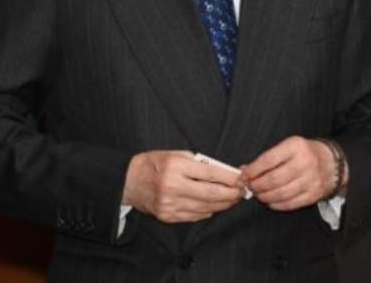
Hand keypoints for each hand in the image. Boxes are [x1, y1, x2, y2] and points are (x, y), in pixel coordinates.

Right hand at [122, 150, 244, 223]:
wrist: (128, 181)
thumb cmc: (153, 164)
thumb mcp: (175, 154)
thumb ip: (198, 163)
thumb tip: (223, 172)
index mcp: (175, 166)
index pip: (210, 173)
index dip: (229, 177)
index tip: (241, 178)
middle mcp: (172, 186)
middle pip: (211, 193)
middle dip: (231, 193)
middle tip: (241, 192)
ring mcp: (170, 204)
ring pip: (206, 207)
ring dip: (223, 204)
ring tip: (232, 199)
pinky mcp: (168, 216)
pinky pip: (195, 216)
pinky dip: (208, 210)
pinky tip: (214, 205)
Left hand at [242, 136, 343, 210]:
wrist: (333, 162)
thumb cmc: (306, 153)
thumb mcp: (289, 146)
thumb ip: (268, 157)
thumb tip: (245, 170)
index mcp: (296, 146)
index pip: (268, 160)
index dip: (252, 170)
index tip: (243, 175)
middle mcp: (304, 163)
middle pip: (273, 179)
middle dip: (257, 185)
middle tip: (250, 186)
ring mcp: (311, 180)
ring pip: (281, 193)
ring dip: (265, 196)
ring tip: (258, 194)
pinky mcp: (314, 194)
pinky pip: (291, 203)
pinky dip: (277, 204)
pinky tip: (270, 201)